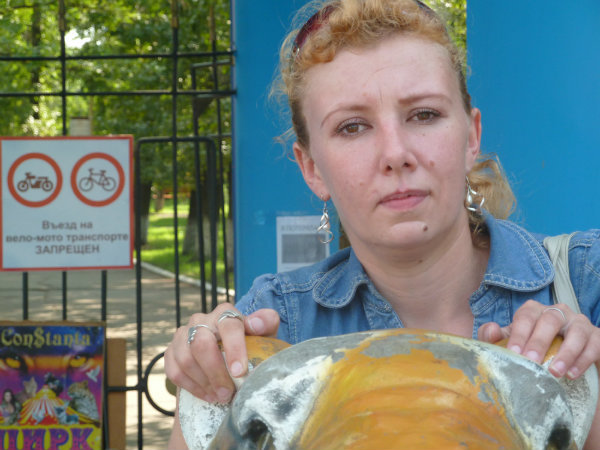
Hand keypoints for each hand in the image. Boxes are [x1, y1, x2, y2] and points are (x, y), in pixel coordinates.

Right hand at [164, 305, 278, 402]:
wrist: (227, 356)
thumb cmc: (249, 344)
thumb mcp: (263, 334)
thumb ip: (267, 322)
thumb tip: (257, 324)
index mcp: (224, 313)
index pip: (228, 325)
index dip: (234, 348)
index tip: (240, 372)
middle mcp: (201, 320)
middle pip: (201, 344)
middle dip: (215, 372)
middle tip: (228, 393)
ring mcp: (183, 335)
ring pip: (186, 359)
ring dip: (204, 382)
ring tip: (220, 396)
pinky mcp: (171, 351)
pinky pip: (174, 371)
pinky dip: (191, 386)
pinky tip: (207, 395)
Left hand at [478, 300, 599, 378]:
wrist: (563, 361)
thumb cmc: (532, 349)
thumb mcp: (513, 343)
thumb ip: (496, 337)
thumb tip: (491, 330)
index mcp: (534, 310)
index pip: (526, 316)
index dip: (519, 333)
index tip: (514, 352)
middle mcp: (557, 311)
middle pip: (550, 320)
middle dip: (540, 341)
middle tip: (532, 361)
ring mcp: (579, 323)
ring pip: (576, 331)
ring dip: (566, 352)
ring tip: (555, 373)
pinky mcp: (597, 337)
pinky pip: (594, 345)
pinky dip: (583, 360)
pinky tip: (572, 374)